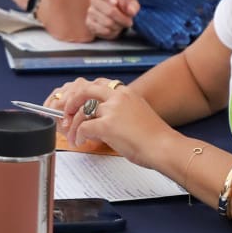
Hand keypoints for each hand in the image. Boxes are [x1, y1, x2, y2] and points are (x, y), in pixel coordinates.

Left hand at [45, 77, 170, 165]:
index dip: (86, 94)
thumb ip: (121, 113)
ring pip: (81, 111)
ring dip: (72, 125)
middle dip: (72, 102)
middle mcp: (118, 97)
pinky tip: (80, 142)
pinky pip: (83, 128)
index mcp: (127, 93)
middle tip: (67, 113)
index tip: (80, 104)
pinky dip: (77, 135)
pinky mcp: (107, 125)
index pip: (100, 85)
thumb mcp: (138, 115)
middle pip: (85, 90)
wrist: (164, 147)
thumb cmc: (156, 138)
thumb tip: (105, 121)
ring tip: (72, 136)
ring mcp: (112, 110)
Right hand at [86, 0, 139, 38]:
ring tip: (121, 24)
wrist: (115, 18)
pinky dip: (112, 32)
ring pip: (107, 22)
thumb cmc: (123, 7)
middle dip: (122, 18)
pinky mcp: (89, 23)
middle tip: (129, 21)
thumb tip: (130, 11)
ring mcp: (90, 12)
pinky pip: (103, 30)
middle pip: (109, 11)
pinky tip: (113, 28)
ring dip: (118, 26)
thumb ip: (133, 6)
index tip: (115, 3)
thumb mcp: (131, 4)